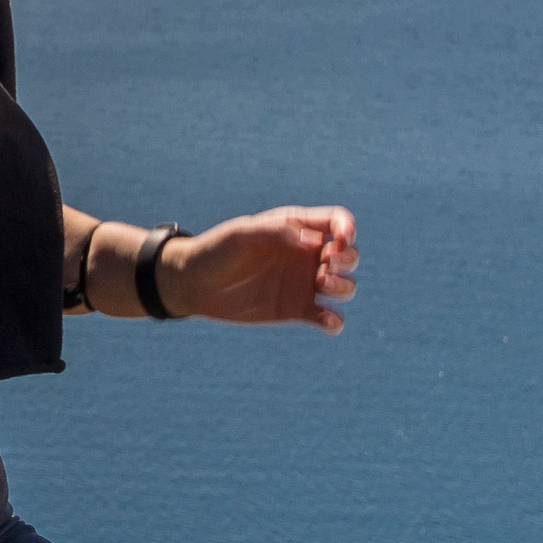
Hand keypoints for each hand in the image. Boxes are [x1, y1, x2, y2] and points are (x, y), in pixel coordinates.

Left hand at [167, 206, 357, 332]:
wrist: (194, 283)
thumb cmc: (216, 250)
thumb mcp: (242, 234)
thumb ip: (277, 233)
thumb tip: (314, 242)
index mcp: (296, 228)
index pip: (336, 222)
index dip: (347, 228)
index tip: (342, 239)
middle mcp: (305, 255)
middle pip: (348, 255)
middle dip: (347, 258)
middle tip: (326, 264)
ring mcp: (303, 284)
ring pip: (344, 285)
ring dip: (343, 285)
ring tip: (322, 284)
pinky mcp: (297, 310)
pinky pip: (327, 318)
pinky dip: (334, 321)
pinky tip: (327, 321)